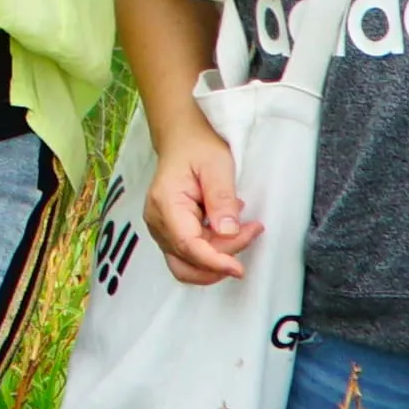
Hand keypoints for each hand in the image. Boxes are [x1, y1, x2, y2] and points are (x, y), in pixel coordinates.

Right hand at [139, 120, 258, 286]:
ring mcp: (161, 229)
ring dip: (218, 258)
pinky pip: (190, 255)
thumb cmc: (198, 148)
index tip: (239, 269)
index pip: (188, 246)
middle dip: (221, 260)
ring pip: (188, 264)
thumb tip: (228, 232)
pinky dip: (213, 251)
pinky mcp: (170, 232)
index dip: (214, 261)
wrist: (182, 140)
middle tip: (251, 232)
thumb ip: (222, 199)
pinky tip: (229, 230)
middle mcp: (157, 221)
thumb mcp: (217, 166)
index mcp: (165, 203)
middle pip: (188, 260)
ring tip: (244, 232)